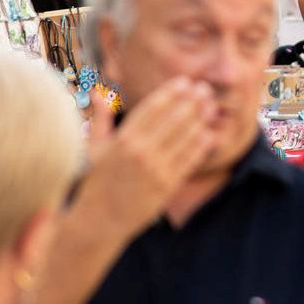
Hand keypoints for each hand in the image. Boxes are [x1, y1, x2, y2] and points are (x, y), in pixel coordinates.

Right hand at [78, 80, 218, 236]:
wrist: (99, 221)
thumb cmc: (96, 182)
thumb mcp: (93, 148)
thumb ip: (100, 118)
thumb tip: (96, 91)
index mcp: (122, 139)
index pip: (153, 108)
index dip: (172, 93)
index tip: (185, 82)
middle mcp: (140, 151)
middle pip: (174, 119)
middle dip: (192, 101)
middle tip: (205, 89)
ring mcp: (156, 168)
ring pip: (185, 137)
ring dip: (201, 120)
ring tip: (211, 107)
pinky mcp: (168, 185)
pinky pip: (189, 160)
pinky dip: (201, 146)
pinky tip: (209, 134)